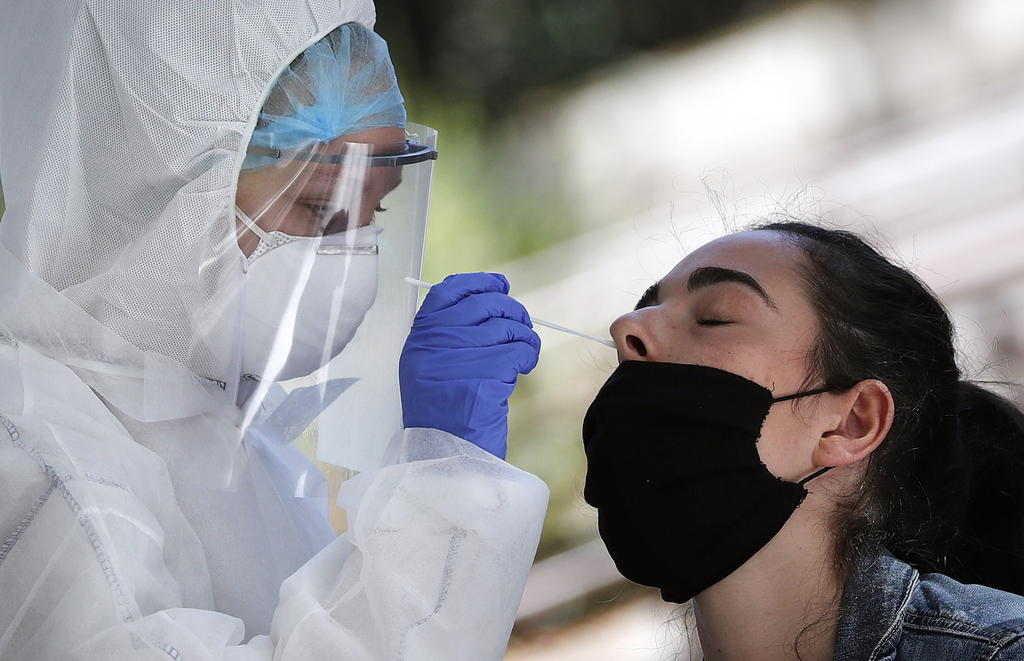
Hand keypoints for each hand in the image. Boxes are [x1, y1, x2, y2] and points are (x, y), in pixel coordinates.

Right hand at [399, 273, 540, 458]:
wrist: (444, 456)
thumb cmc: (443, 414)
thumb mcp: (431, 368)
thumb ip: (450, 334)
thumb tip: (491, 295)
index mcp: (421, 338)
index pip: (449, 290)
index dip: (480, 283)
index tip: (500, 285)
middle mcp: (436, 343)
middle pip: (486, 305)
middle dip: (512, 313)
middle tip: (521, 328)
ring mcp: (459, 358)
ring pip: (508, 327)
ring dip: (524, 338)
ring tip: (523, 354)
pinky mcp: (485, 376)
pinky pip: (519, 350)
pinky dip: (528, 356)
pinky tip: (524, 369)